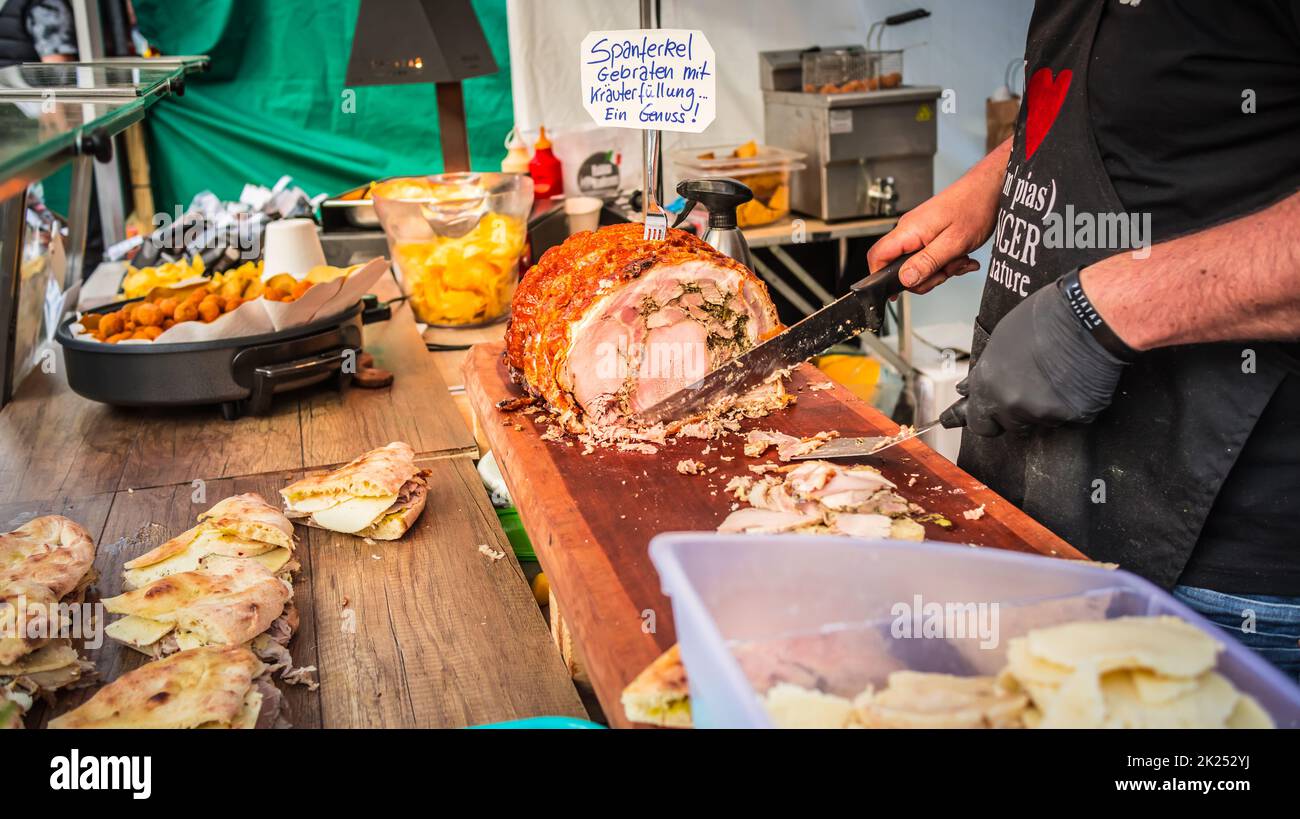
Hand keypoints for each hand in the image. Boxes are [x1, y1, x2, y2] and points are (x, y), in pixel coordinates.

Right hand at [867, 139, 1008, 292]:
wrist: (989, 188)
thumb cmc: (975, 207)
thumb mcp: (953, 243)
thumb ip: (927, 263)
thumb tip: (905, 279)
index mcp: (908, 231)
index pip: (877, 256)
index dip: (881, 277)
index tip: (895, 292)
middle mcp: (909, 230)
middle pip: (899, 267)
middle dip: (924, 277)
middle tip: (945, 272)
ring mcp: (919, 231)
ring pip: (917, 264)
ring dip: (939, 270)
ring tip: (959, 260)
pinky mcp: (930, 233)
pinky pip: (929, 256)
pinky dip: (946, 262)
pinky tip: (961, 256)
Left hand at [953, 277, 1128, 436]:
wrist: (1087, 315)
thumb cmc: (1044, 317)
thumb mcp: (1000, 339)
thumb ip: (985, 372)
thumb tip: (967, 390)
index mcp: (988, 384)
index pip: (980, 423)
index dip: (989, 418)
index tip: (992, 414)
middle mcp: (1011, 403)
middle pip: (1012, 425)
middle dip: (1019, 413)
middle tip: (1034, 387)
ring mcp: (1043, 412)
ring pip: (1043, 421)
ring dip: (1048, 406)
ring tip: (1059, 374)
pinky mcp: (1073, 415)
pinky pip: (1071, 417)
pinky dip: (1074, 403)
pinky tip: (1077, 379)